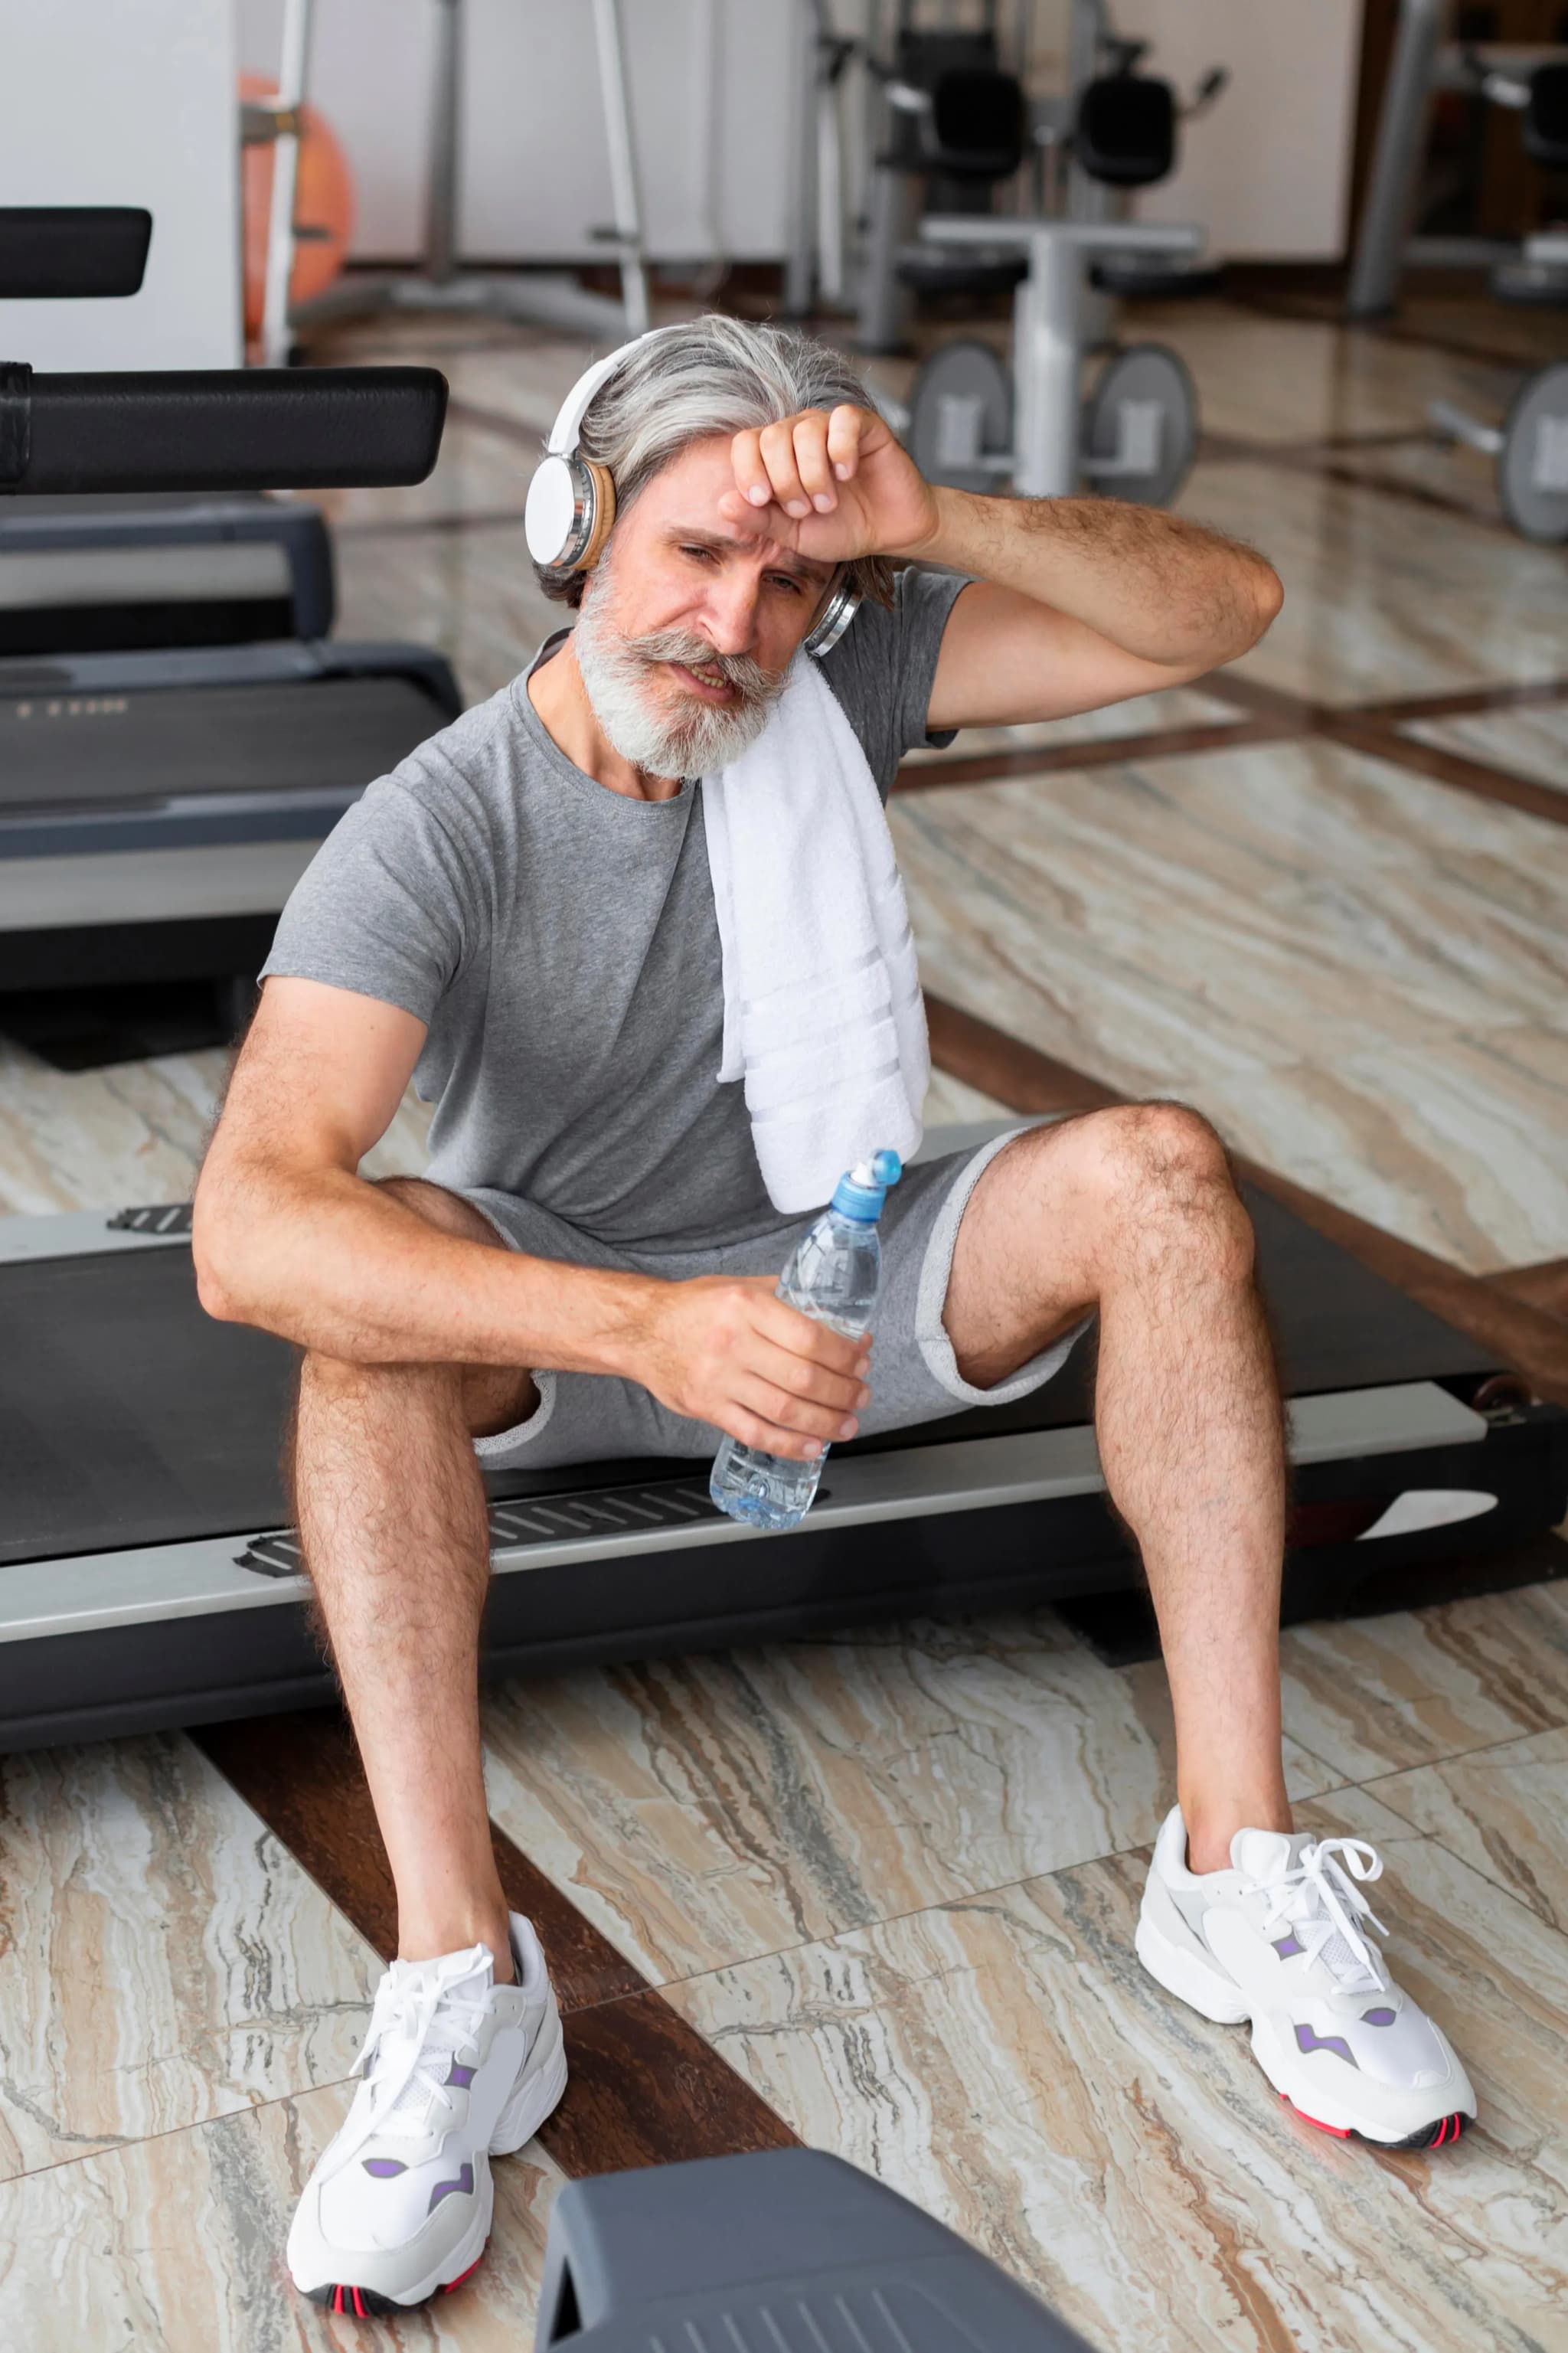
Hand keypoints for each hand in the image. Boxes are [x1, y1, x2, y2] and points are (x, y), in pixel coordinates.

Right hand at [626, 1274, 871, 1461]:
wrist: (640, 1329)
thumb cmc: (692, 1307)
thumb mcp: (738, 1287)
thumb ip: (783, 1297)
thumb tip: (833, 1314)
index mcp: (746, 1307)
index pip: (810, 1337)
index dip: (844, 1355)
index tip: (861, 1361)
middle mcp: (733, 1343)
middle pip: (803, 1377)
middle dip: (843, 1392)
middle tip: (860, 1395)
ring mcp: (718, 1379)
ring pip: (784, 1409)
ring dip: (824, 1421)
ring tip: (846, 1423)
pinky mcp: (707, 1407)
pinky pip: (754, 1432)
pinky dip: (788, 1444)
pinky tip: (812, 1446)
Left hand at [716, 405, 939, 569]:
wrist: (888, 532)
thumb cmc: (840, 529)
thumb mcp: (793, 534)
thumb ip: (759, 520)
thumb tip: (722, 503)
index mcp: (776, 457)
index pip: (746, 443)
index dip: (747, 469)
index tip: (760, 500)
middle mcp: (799, 435)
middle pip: (773, 436)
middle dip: (784, 480)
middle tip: (804, 510)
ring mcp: (830, 427)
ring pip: (805, 430)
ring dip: (813, 474)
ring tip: (827, 503)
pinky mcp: (864, 426)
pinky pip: (843, 420)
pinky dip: (841, 450)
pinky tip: (847, 474)